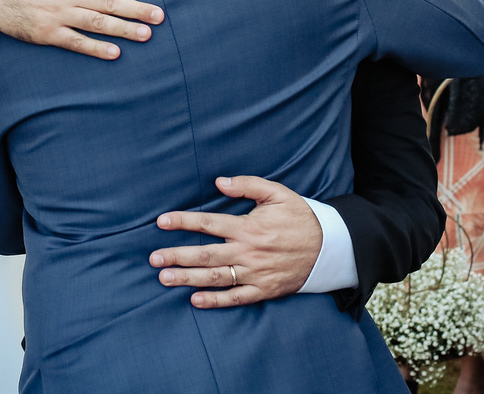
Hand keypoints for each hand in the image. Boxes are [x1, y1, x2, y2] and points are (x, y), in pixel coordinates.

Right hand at [0, 0, 164, 59]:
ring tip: (147, 34)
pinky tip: (115, 52)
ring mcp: (57, 15)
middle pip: (109, 1)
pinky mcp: (45, 33)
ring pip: (97, 23)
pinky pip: (76, 43)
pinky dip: (96, 48)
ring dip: (124, 29)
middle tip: (160, 15)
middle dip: (137, 8)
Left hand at [149, 176, 322, 308]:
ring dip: (188, 279)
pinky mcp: (264, 289)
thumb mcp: (277, 192)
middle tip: (154, 259)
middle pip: (205, 254)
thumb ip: (247, 185)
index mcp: (248, 226)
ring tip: (164, 279)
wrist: (329, 247)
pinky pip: (236, 297)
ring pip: (216, 277)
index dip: (183, 221)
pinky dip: (216, 301)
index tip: (161, 221)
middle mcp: (248, 251)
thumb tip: (219, 182)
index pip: (208, 223)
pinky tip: (195, 301)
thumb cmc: (300, 217)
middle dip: (177, 256)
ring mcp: (255, 273)